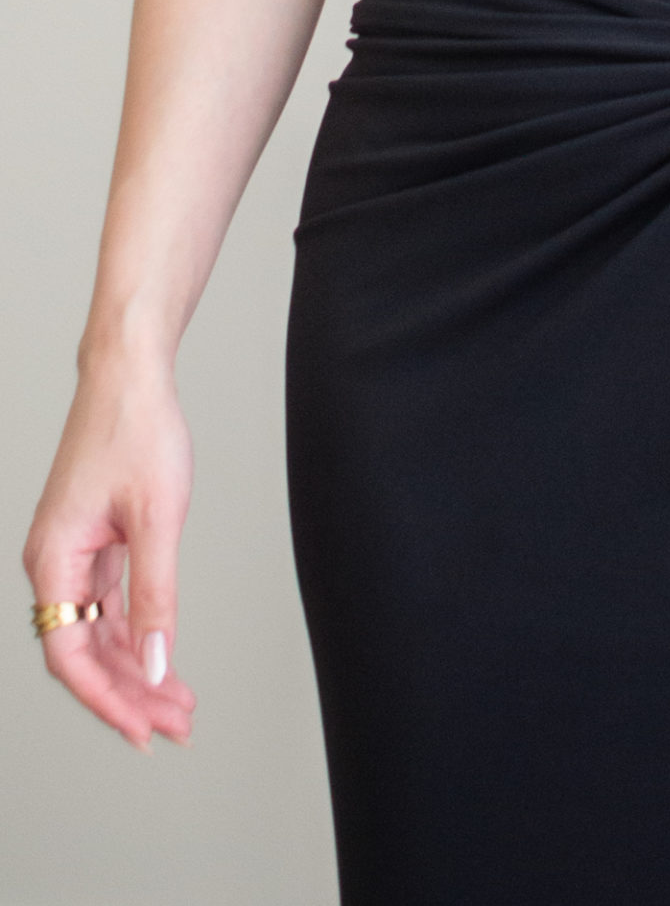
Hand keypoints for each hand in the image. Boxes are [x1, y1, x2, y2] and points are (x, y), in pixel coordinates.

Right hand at [22, 359, 196, 749]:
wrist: (130, 375)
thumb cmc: (138, 430)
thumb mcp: (157, 517)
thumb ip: (155, 595)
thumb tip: (157, 662)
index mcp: (53, 558)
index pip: (70, 655)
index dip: (107, 699)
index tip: (144, 730)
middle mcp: (54, 562)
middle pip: (85, 651)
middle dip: (131, 693)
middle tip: (179, 724)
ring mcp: (73, 553)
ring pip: (99, 632)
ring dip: (136, 668)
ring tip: (180, 702)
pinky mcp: (94, 541)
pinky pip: (108, 605)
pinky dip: (136, 632)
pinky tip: (164, 655)